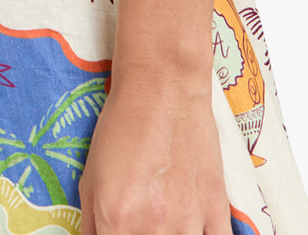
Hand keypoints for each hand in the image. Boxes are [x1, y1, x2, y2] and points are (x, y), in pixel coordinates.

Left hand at [79, 75, 229, 234]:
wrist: (163, 87)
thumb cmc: (122, 126)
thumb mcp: (90, 176)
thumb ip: (90, 224)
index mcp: (116, 219)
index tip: (117, 231)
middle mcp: (153, 227)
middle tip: (140, 222)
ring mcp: (189, 221)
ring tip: (165, 223)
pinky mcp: (217, 210)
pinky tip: (191, 229)